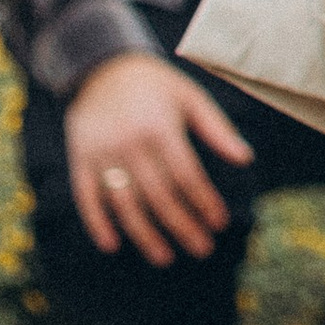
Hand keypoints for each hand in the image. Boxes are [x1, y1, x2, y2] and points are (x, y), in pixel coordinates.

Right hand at [67, 48, 253, 262]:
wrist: (102, 66)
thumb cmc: (156, 85)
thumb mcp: (190, 97)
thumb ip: (217, 129)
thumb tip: (246, 159)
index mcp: (160, 127)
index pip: (187, 176)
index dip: (205, 202)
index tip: (219, 223)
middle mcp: (130, 143)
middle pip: (159, 196)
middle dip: (183, 226)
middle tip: (202, 249)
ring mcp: (101, 153)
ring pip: (124, 203)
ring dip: (144, 235)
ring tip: (165, 257)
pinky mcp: (79, 158)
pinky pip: (86, 197)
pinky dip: (97, 223)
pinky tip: (112, 245)